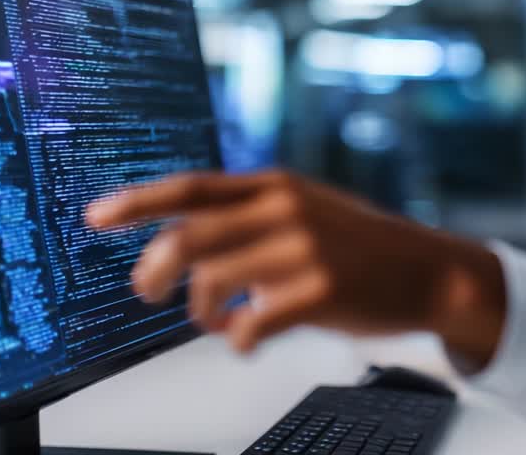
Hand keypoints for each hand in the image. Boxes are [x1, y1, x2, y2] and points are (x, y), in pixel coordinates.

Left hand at [85, 169, 504, 365]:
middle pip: (187, 237)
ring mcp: (303, 249)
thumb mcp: (308, 208)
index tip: (94, 217)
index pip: (192, 186)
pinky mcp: (320, 290)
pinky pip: (250, 324)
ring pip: (211, 284)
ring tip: (218, 322)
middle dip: (152, 272)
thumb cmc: (365, 246)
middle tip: (147, 292)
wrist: (431, 271)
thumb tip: (183, 234)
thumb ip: (253, 212)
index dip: (137, 201)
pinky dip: (239, 340)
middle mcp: (284, 210)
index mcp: (276, 185)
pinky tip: (248, 339)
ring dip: (201, 312)